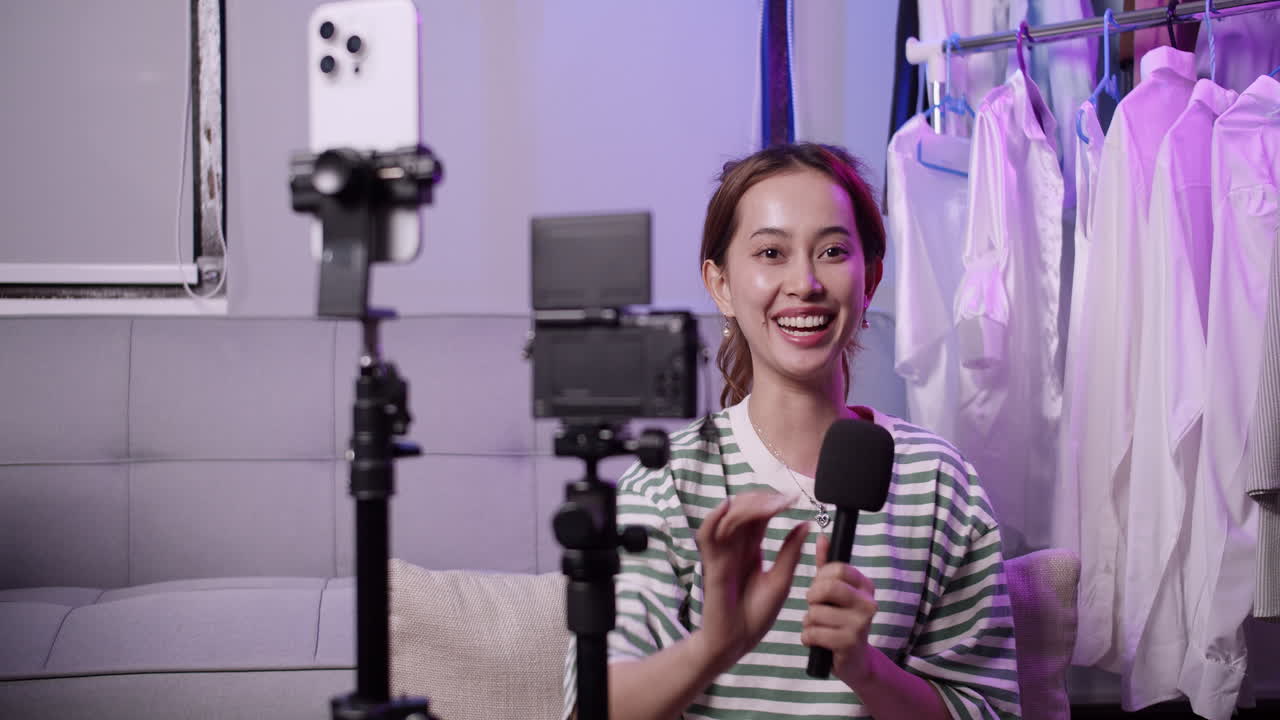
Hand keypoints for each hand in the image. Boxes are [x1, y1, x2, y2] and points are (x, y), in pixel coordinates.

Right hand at [695, 491, 808, 669]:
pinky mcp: (711, 564)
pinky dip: (713, 518)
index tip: (794, 500)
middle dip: (762, 499)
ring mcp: (722, 552)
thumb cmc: (756, 614)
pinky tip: (728, 507)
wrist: (738, 641)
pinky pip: (706, 535)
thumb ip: (790, 552)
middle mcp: (735, 545)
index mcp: (751, 547)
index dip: (773, 502)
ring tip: (770, 506)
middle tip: (784, 501)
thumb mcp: (781, 580)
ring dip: (747, 506)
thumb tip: (806, 524)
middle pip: (743, 509)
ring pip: (727, 516)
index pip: (758, 514)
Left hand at [802, 533, 878, 685]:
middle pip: (826, 588)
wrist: (855, 661)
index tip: (821, 589)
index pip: (837, 568)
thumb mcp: (834, 591)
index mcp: (864, 585)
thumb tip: (821, 536)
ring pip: (815, 612)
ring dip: (809, 623)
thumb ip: (826, 564)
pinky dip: (808, 638)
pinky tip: (819, 642)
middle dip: (813, 599)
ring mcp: (861, 623)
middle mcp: (868, 602)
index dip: (820, 578)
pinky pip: (813, 633)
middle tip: (818, 609)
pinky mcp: (850, 643)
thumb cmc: (840, 621)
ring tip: (821, 628)